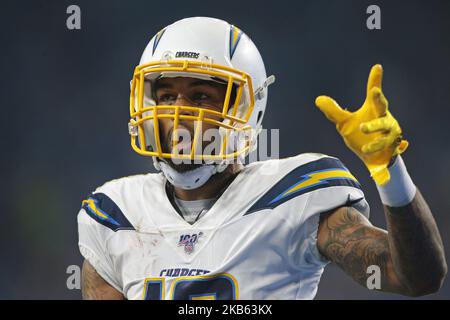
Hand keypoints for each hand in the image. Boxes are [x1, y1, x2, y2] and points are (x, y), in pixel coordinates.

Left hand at [315, 64, 407, 184]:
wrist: (372, 157)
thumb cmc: (360, 134)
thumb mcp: (344, 123)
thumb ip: (334, 112)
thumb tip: (318, 99)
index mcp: (374, 111)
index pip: (374, 95)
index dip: (375, 81)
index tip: (377, 67)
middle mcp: (385, 121)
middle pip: (383, 110)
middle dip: (380, 102)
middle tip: (374, 93)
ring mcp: (390, 138)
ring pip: (386, 137)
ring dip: (376, 143)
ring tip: (364, 149)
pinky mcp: (390, 154)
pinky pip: (389, 160)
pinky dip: (384, 169)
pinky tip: (382, 176)